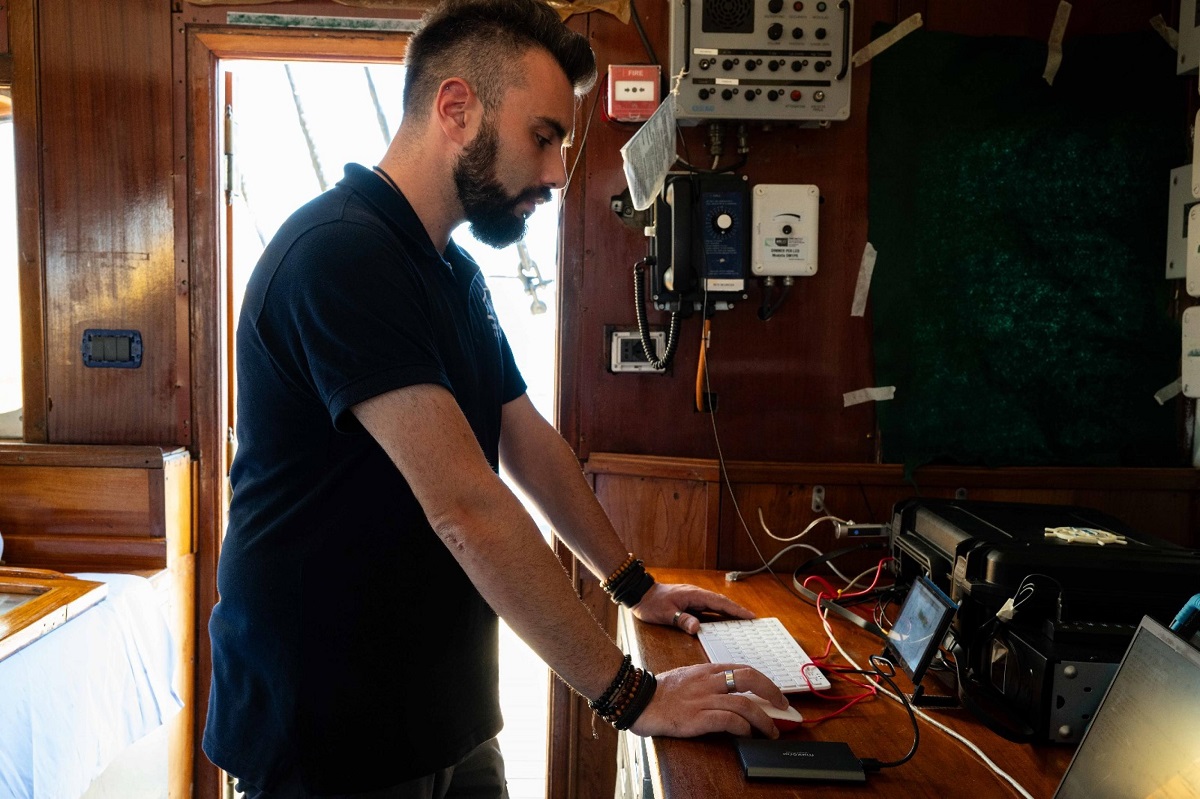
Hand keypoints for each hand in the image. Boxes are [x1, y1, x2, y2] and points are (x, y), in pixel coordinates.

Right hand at [629, 663, 786, 738]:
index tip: (775, 693)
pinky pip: (728, 721)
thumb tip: (731, 690)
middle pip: (750, 679)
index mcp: (708, 670)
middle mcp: (709, 682)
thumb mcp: (689, 676)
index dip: (765, 681)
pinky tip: (746, 734)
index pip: (744, 669)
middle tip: (782, 707)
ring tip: (770, 731)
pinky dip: (743, 728)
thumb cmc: (662, 691)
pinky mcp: (697, 718)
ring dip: (763, 720)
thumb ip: (709, 679)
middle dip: (772, 693)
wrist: (639, 700)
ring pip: (744, 705)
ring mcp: (703, 699)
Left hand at [631, 581, 754, 634]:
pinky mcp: (690, 603)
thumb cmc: (652, 603)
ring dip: (730, 612)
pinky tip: (724, 622)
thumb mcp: (666, 614)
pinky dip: (719, 614)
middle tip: (753, 620)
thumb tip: (697, 628)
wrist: (640, 594)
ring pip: (716, 605)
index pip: (720, 603)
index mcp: (694, 595)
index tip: (750, 616)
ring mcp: (694, 598)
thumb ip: (682, 620)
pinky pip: (709, 609)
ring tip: (744, 622)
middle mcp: (697, 595)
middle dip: (738, 611)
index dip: (736, 610)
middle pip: (722, 603)